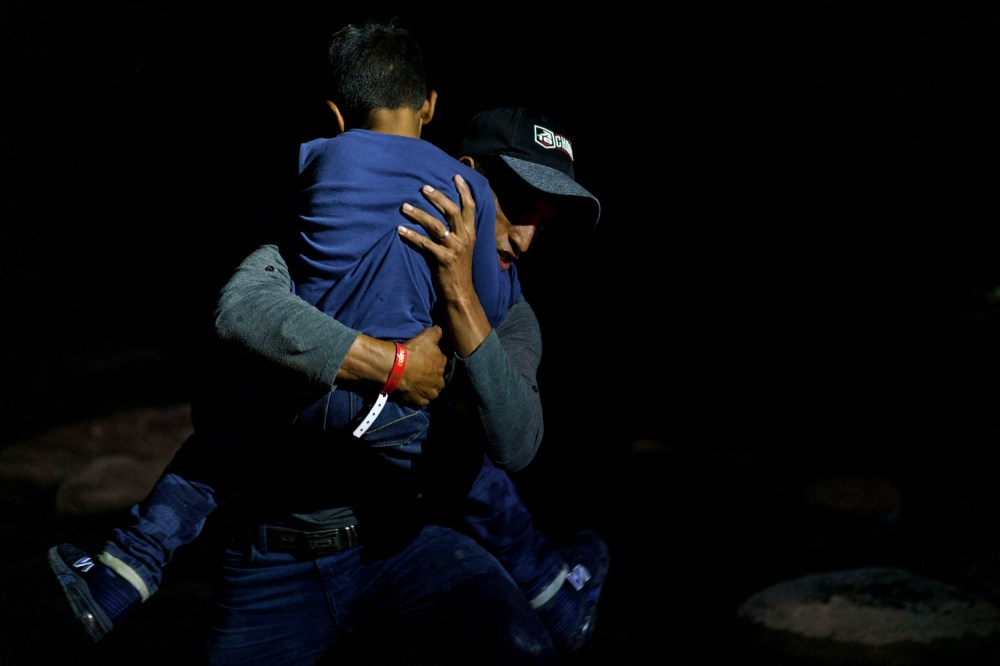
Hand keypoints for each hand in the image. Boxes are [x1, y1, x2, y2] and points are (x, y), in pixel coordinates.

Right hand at [395, 325, 447, 406]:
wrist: (396, 368)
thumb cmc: (413, 351)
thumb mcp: (427, 336)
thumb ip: (437, 332)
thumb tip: (440, 329)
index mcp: (442, 365)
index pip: (440, 361)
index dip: (432, 360)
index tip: (424, 359)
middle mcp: (440, 381)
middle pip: (436, 378)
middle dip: (430, 376)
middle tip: (418, 372)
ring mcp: (430, 393)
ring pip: (430, 391)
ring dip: (425, 387)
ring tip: (415, 383)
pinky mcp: (420, 402)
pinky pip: (421, 400)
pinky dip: (417, 396)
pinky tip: (411, 391)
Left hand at [397, 174, 476, 304]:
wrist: (460, 292)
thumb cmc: (458, 268)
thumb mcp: (463, 246)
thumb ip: (457, 230)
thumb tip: (445, 214)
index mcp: (470, 233)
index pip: (470, 207)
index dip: (464, 191)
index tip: (456, 177)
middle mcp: (464, 238)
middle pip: (451, 211)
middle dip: (437, 197)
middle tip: (423, 188)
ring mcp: (454, 249)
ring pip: (436, 226)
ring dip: (419, 214)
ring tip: (405, 207)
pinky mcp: (442, 259)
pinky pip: (424, 244)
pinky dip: (411, 235)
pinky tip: (400, 229)